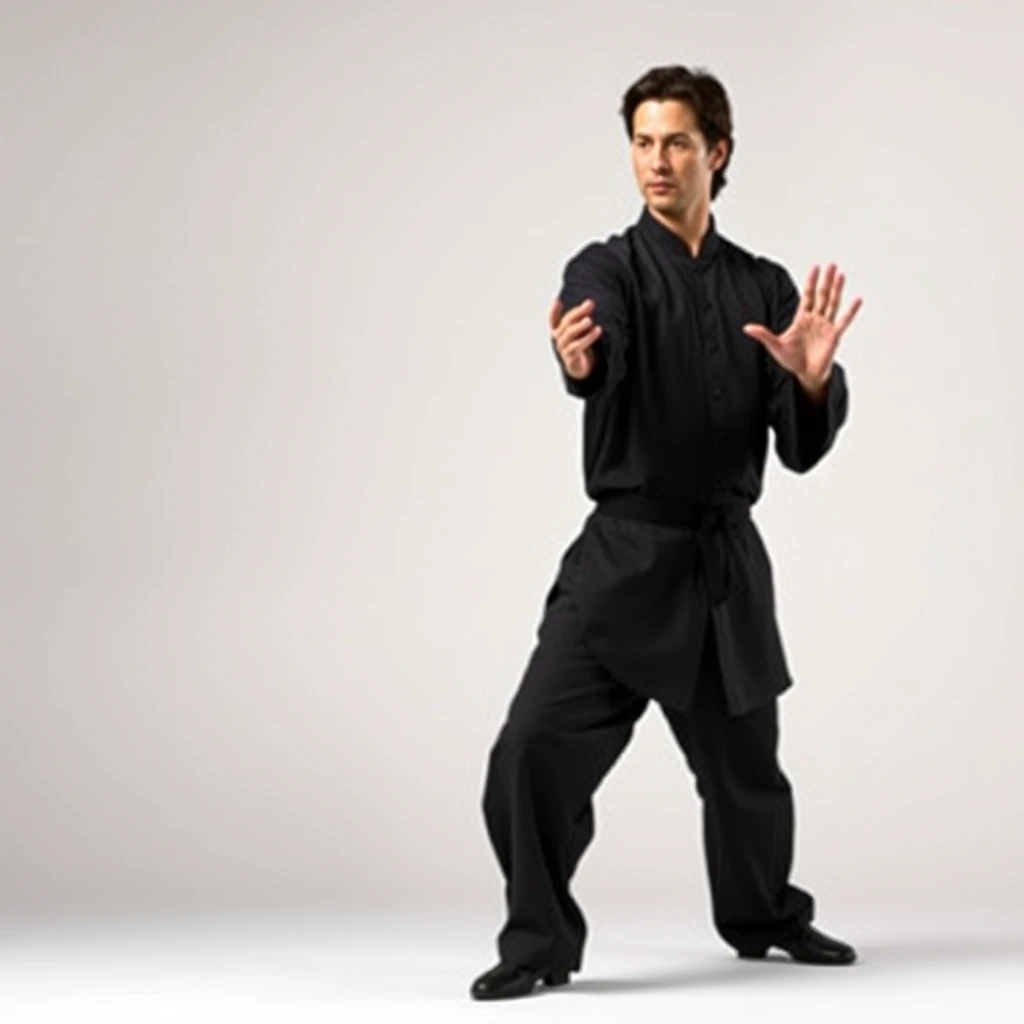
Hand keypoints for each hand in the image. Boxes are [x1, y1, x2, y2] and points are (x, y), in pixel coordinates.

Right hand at [549, 296, 601, 379]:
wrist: (580, 368)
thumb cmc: (578, 345)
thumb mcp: (578, 330)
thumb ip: (581, 317)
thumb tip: (589, 303)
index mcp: (558, 331)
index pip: (553, 320)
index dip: (553, 310)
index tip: (556, 300)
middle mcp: (558, 339)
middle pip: (566, 323)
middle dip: (578, 313)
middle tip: (589, 305)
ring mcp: (563, 349)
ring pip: (570, 334)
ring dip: (580, 326)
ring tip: (590, 320)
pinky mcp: (571, 358)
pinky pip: (578, 346)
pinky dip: (588, 338)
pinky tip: (597, 331)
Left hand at [742, 263, 862, 387]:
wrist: (805, 374)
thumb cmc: (792, 360)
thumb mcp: (775, 346)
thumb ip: (763, 335)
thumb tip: (746, 327)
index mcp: (801, 319)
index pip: (807, 296)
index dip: (810, 282)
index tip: (815, 267)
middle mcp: (815, 319)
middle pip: (822, 295)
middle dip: (825, 280)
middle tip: (831, 265)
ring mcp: (825, 326)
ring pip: (832, 303)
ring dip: (837, 289)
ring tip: (840, 275)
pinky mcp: (834, 335)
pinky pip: (844, 321)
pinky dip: (851, 311)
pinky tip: (857, 300)